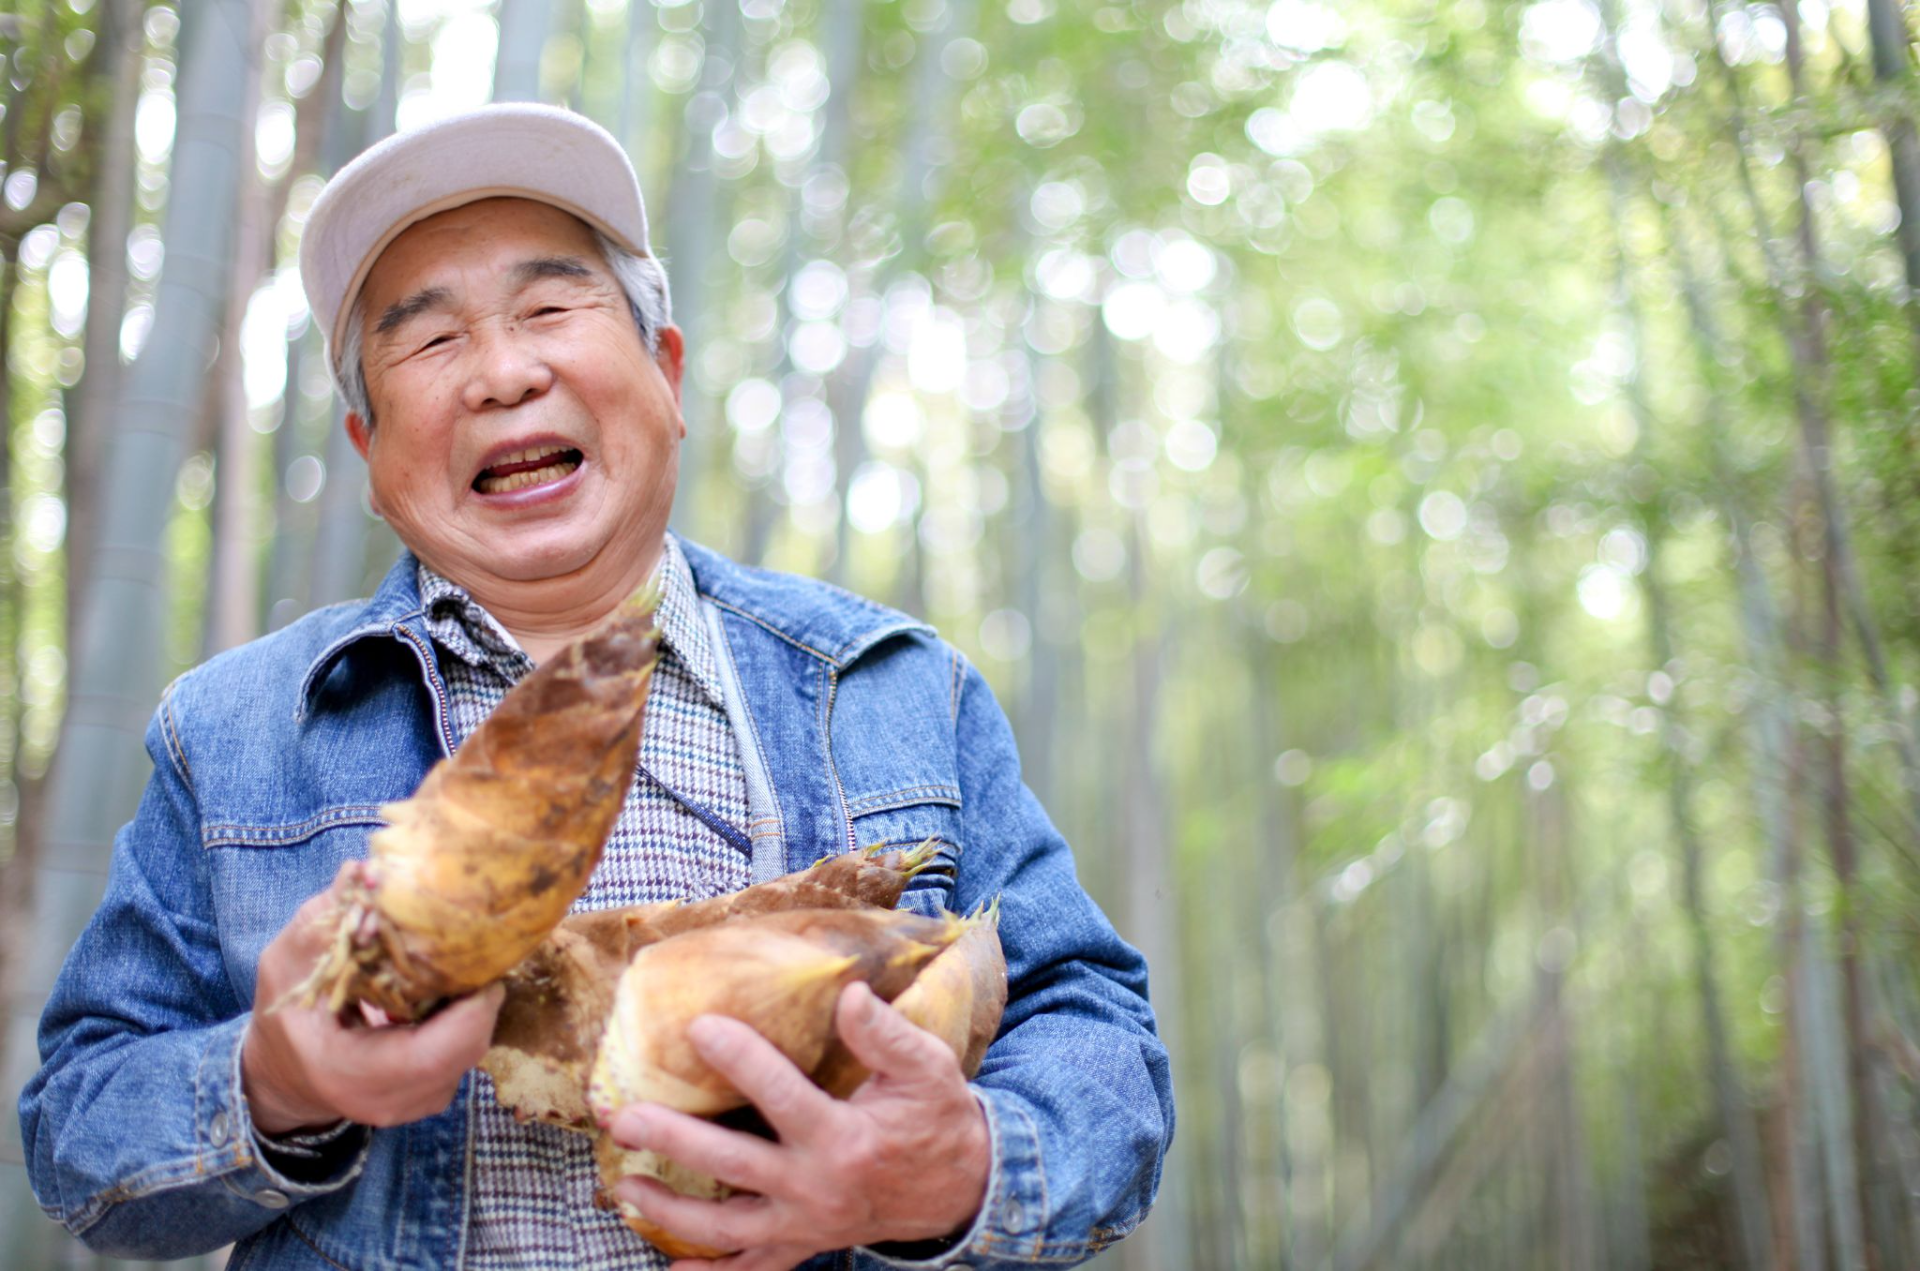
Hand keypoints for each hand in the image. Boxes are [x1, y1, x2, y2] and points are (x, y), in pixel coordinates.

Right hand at [242, 862, 504, 1134]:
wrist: (284, 1072)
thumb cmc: (286, 1013)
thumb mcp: (289, 958)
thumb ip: (329, 917)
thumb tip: (365, 869)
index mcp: (345, 1072)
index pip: (431, 1054)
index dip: (469, 1009)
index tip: (478, 959)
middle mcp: (385, 1101)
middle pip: (464, 1050)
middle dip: (477, 996)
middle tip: (475, 948)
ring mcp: (411, 1106)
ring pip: (471, 1052)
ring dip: (473, 1007)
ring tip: (459, 965)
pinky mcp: (429, 1096)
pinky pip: (464, 1055)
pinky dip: (464, 1021)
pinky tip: (446, 992)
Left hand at [609, 981, 990, 1270]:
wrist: (961, 1190)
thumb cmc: (937, 1119)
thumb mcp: (928, 1069)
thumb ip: (886, 1035)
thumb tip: (849, 995)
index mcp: (846, 1139)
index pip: (781, 1094)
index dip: (740, 1058)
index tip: (699, 1026)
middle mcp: (817, 1188)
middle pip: (731, 1165)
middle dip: (673, 1141)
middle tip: (624, 1117)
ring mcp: (806, 1224)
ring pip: (726, 1227)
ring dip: (671, 1210)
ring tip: (624, 1185)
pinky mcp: (805, 1244)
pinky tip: (673, 1270)